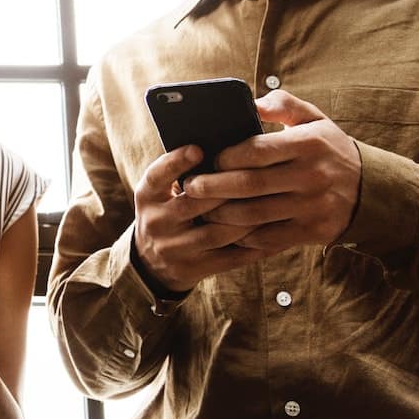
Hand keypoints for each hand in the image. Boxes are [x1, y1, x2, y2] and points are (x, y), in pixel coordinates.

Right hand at [130, 141, 258, 295]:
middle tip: (257, 176)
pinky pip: (228, 258)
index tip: (198, 149)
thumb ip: (182, 174)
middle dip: (226, 191)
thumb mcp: (161, 192)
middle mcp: (155, 222)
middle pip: (192, 205)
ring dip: (245, 219)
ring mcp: (172, 249)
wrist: (152, 261)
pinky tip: (272, 232)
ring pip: (215, 233)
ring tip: (270, 204)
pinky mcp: (192, 269)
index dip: (175, 162)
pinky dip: (253, 246)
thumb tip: (224, 149)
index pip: (156, 176)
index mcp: (146, 196)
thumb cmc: (168, 212)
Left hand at [182, 89, 362, 251]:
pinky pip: (270, 238)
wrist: (372, 189)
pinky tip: (225, 230)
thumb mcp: (314, 119)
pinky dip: (243, 237)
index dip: (227, 157)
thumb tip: (251, 102)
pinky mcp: (312, 232)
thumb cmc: (329, 148)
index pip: (258, 151)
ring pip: (256, 215)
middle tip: (190, 187)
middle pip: (251, 185)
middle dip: (214, 187)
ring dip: (222, 215)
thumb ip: (283, 105)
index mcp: (309, 144)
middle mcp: (312, 177)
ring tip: (201, 209)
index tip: (209, 159)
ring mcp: (312, 207)